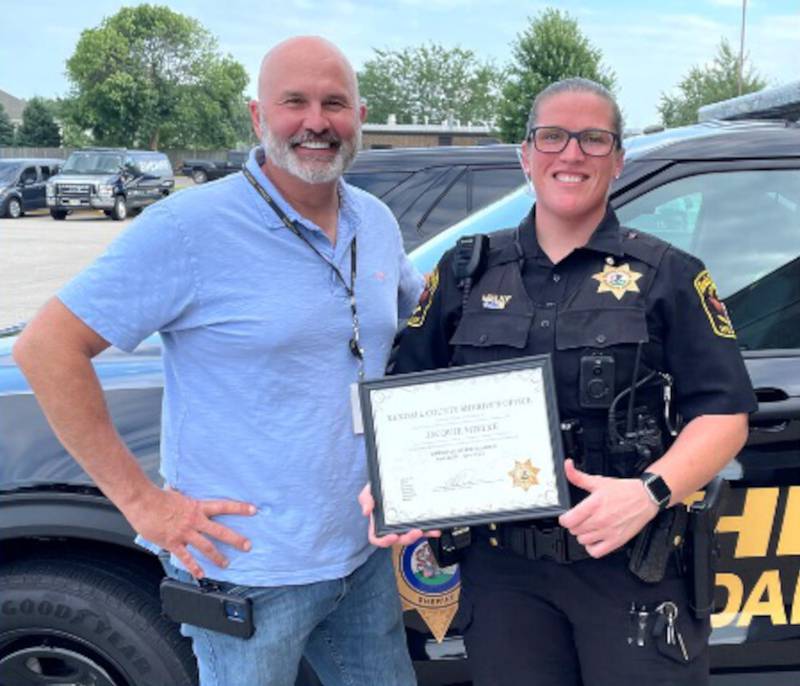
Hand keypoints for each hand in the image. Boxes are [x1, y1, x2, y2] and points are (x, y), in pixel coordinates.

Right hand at [124, 485, 255, 577]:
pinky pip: (186, 557)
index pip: (223, 506)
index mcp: (197, 507)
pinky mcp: (173, 542)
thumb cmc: (157, 496)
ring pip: (206, 547)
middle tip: (247, 546)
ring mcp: (184, 533)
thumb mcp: (176, 492)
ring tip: (226, 563)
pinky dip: (194, 567)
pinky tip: (201, 574)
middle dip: (236, 539)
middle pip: (220, 531)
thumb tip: (178, 487)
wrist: (142, 502)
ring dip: (218, 556)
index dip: (239, 508)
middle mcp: (194, 520)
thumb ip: (182, 494)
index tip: (253, 510)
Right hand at [358, 483, 439, 546]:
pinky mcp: (416, 520)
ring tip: (430, 529)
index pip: (377, 538)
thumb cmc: (380, 487)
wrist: (393, 478)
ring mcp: (405, 524)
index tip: (393, 536)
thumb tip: (366, 511)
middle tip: (416, 531)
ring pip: (413, 536)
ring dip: (422, 535)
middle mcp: (392, 526)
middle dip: (408, 538)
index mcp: (379, 523)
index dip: (384, 541)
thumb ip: (366, 499)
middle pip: (399, 539)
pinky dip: (430, 530)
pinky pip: (423, 529)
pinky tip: (436, 528)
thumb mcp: (370, 490)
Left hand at [558, 459, 657, 557]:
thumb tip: (567, 466)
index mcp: (594, 504)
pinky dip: (592, 547)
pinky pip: (596, 552)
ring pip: (583, 541)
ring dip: (583, 535)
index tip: (567, 516)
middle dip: (575, 524)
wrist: (645, 498)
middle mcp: (600, 520)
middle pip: (574, 530)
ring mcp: (609, 532)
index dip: (564, 518)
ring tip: (588, 527)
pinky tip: (595, 538)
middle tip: (581, 519)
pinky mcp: (617, 541)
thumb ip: (578, 476)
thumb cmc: (624, 491)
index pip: (568, 520)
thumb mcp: (598, 481)